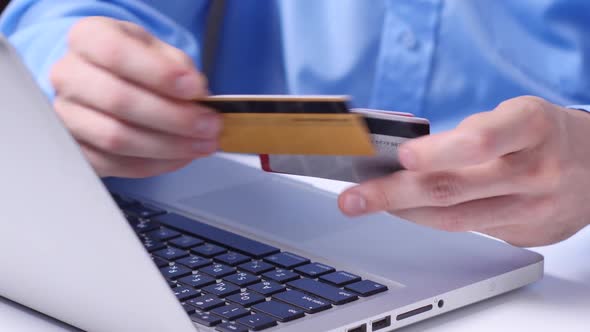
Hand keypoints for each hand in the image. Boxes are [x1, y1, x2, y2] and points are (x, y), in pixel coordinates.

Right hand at [50, 17, 220, 177]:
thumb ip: (179, 68)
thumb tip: (196, 94)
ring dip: (168, 146)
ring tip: (202, 144)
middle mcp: (69, 75)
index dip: (159, 74)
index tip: (195, 89)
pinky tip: (181, 156)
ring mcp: (66, 115)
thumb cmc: (137, 64)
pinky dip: (155, 165)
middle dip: (174, 117)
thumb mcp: (160, 52)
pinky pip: (115, 165)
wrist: (112, 82)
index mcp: (88, 38)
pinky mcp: (76, 150)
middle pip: (118, 100)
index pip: (116, 53)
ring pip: (116, 138)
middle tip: (209, 125)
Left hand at [339, 96, 589, 246]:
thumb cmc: (542, 134)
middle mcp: (534, 171)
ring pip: (454, 219)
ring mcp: (531, 208)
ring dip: (403, 212)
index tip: (400, 157)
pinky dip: (431, 220)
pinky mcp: (525, 235)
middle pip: (453, 189)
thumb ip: (468, 135)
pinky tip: (408, 210)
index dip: (437, 151)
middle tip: (353, 198)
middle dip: (393, 194)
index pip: (479, 141)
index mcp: (529, 126)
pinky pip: (468, 231)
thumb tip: (404, 158)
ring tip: (367, 203)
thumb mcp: (514, 115)